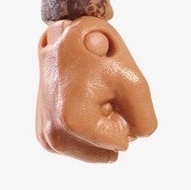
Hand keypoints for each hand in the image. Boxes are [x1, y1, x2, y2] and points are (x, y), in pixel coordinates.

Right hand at [36, 17, 157, 162]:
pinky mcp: (45, 138)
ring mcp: (47, 139)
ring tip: (87, 98)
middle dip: (111, 122)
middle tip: (96, 93)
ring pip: (98, 151)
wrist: (64, 38)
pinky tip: (79, 104)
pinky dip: (88, 130)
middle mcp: (54, 137)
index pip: (122, 142)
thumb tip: (134, 139)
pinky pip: (84, 146)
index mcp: (73, 123)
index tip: (103, 88)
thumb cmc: (99, 56)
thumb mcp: (135, 82)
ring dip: (100, 127)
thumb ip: (145, 120)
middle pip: (109, 150)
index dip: (123, 114)